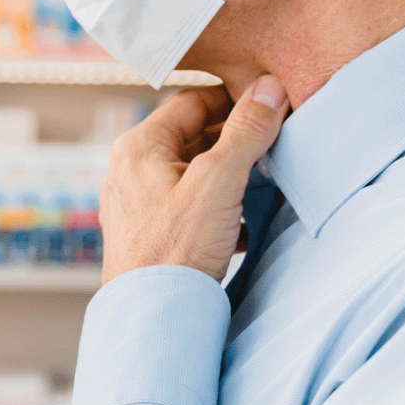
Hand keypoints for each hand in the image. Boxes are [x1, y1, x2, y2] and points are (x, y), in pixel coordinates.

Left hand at [99, 76, 287, 284]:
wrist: (154, 315)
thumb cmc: (176, 250)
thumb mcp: (218, 182)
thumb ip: (245, 133)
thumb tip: (268, 89)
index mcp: (138, 148)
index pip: (192, 103)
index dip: (234, 100)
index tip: (270, 105)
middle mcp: (130, 171)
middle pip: (192, 139)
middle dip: (235, 142)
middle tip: (275, 145)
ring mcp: (137, 204)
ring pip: (193, 175)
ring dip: (230, 177)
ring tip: (265, 185)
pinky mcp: (149, 234)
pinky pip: (189, 207)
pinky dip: (218, 208)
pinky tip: (244, 225)